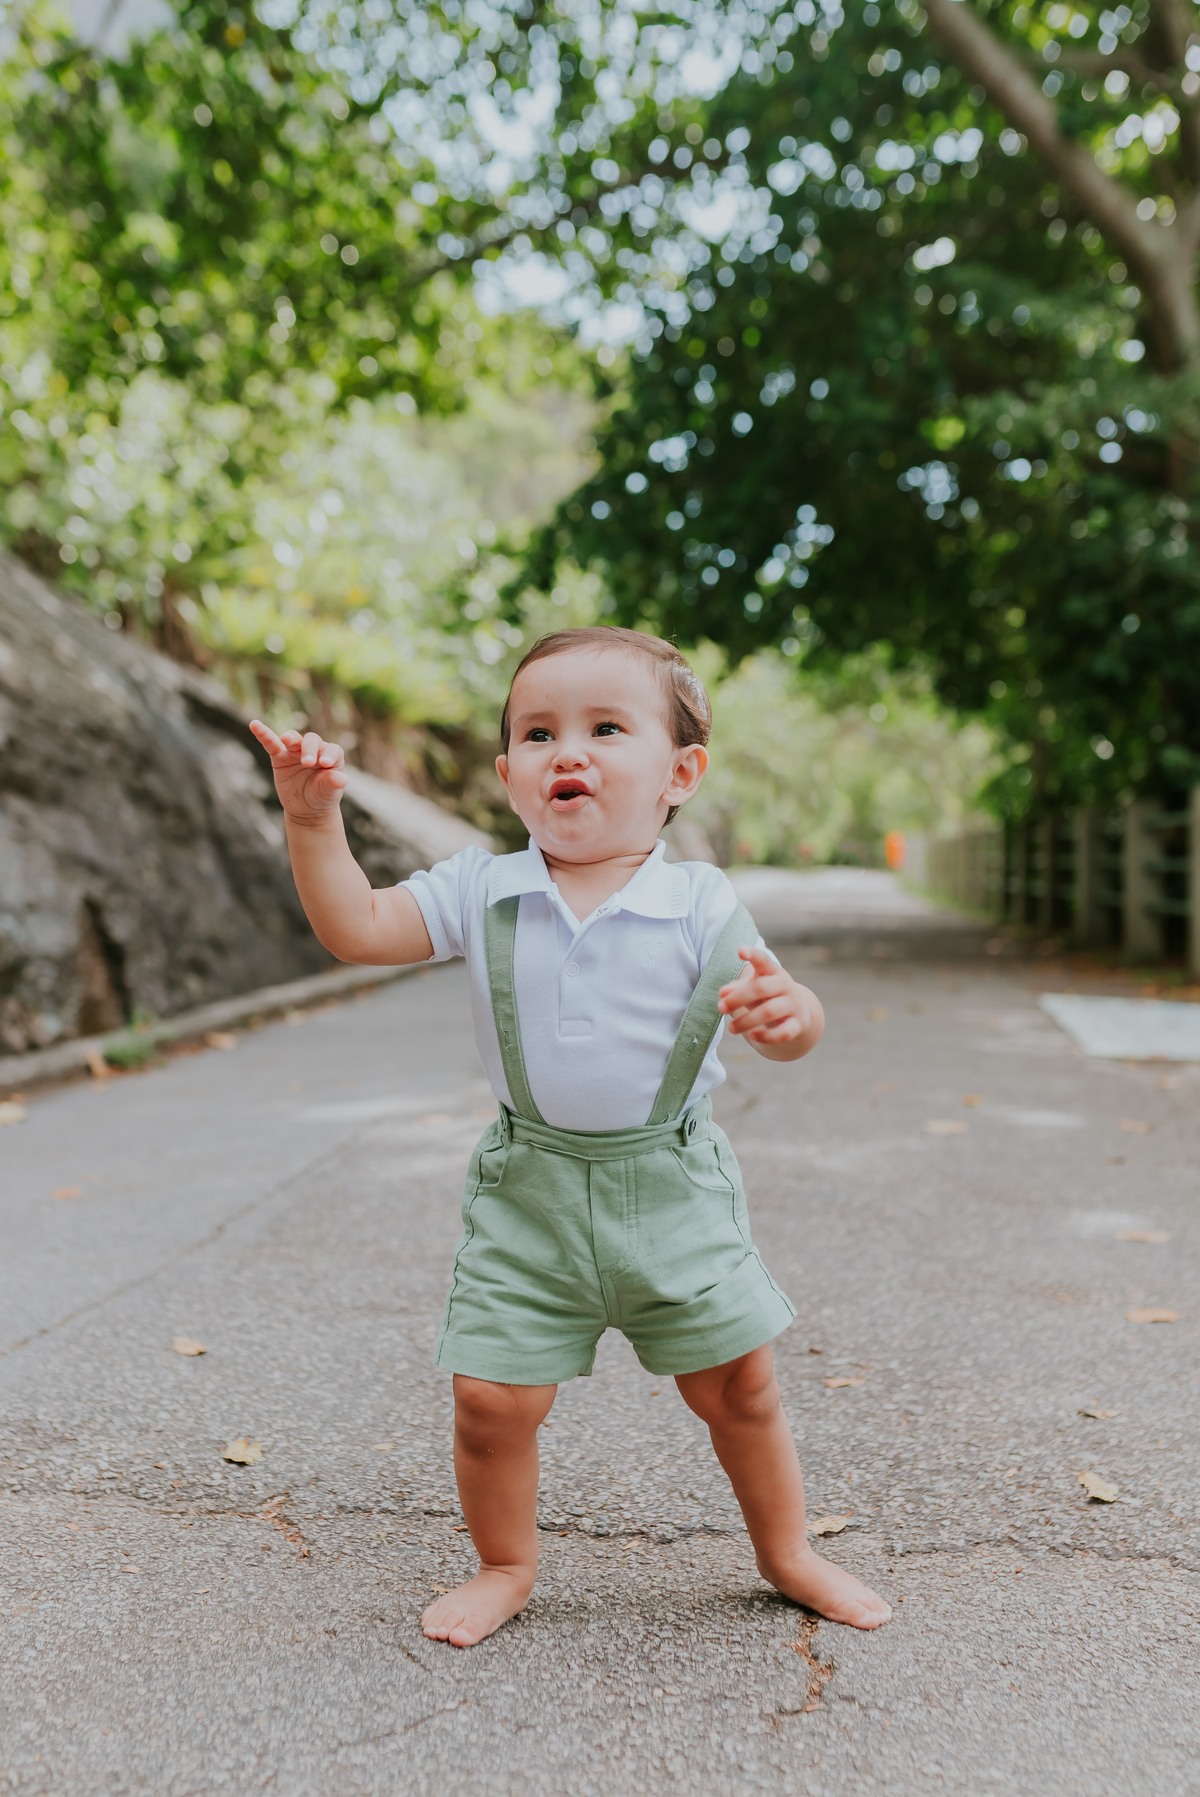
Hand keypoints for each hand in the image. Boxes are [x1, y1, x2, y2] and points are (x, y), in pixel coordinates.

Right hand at [249, 721, 347, 826]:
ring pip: (293, 739)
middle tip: (307, 763)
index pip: (332, 750)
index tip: (325, 764)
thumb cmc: (322, 796)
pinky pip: (271, 743)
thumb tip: (342, 779)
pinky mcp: (279, 757)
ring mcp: (295, 752)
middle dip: (309, 749)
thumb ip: (333, 784)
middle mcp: (314, 749)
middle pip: (311, 741)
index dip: (329, 754)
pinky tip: (254, 724)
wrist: (306, 809)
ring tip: (287, 740)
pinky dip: (263, 734)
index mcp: (331, 756)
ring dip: (290, 738)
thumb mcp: (329, 792)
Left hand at [718, 945, 823, 1060]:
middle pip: (761, 988)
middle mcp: (785, 985)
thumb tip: (722, 994)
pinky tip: (753, 1036)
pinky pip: (784, 1032)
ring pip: (769, 1012)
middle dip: (738, 998)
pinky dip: (767, 1036)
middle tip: (720, 1007)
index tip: (740, 951)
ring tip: (731, 1028)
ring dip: (747, 1021)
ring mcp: (793, 1005)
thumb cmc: (768, 997)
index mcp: (773, 972)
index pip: (764, 961)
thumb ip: (737, 989)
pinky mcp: (797, 1025)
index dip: (753, 955)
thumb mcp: (753, 989)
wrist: (799, 1014)